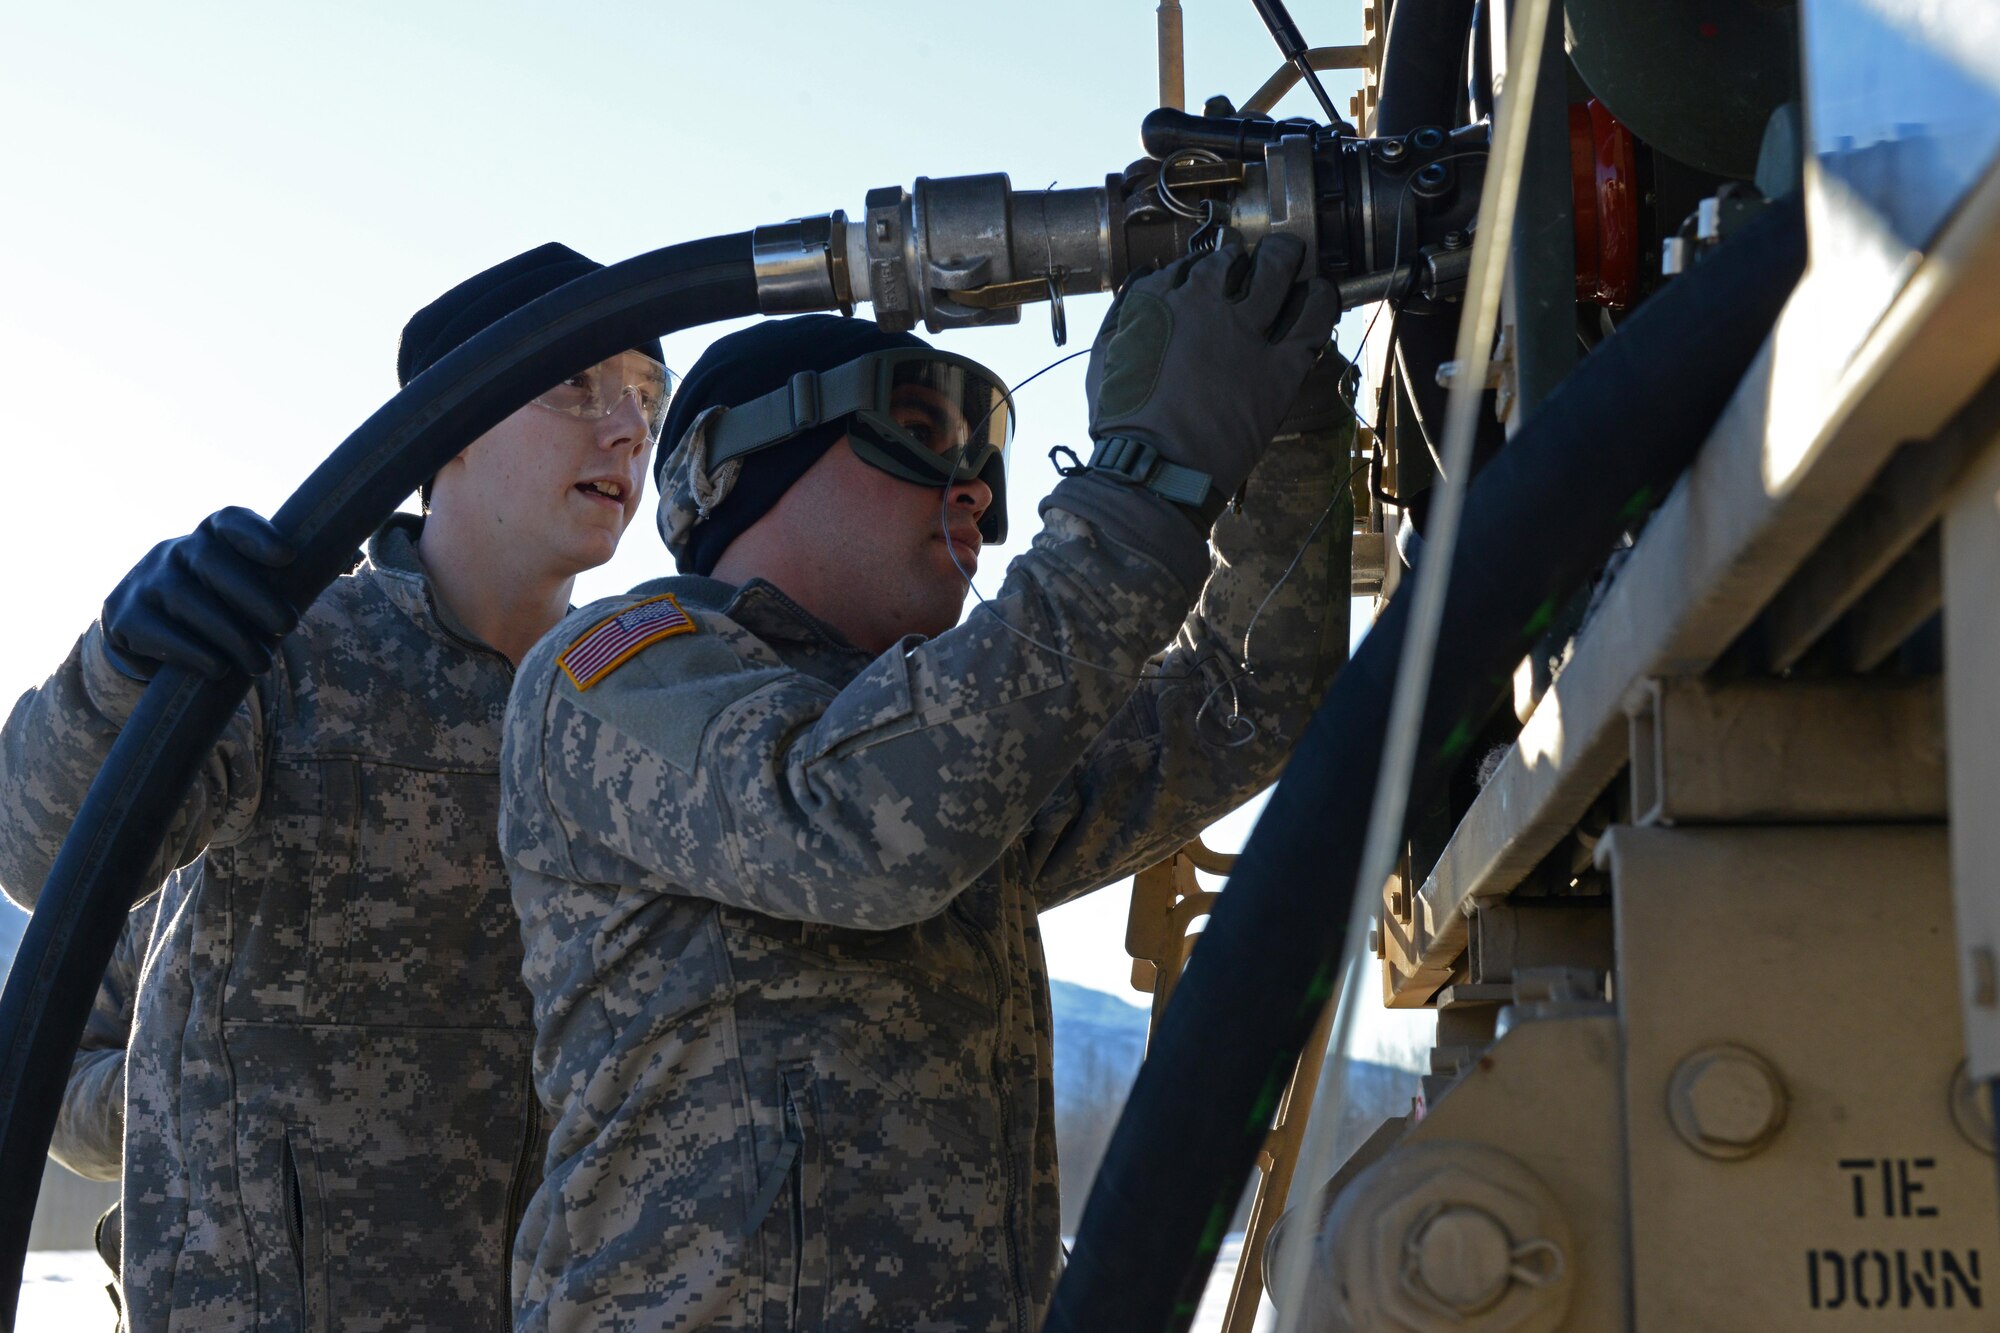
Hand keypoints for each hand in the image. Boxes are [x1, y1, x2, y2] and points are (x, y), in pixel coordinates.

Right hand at [100, 507, 299, 680]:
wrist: (147, 633)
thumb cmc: (217, 606)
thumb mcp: (243, 586)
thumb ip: (283, 576)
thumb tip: (345, 560)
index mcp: (208, 538)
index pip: (230, 522)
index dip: (258, 535)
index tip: (288, 556)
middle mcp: (174, 551)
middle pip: (210, 561)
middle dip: (253, 595)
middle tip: (287, 626)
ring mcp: (145, 582)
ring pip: (186, 600)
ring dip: (229, 634)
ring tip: (260, 663)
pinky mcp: (124, 617)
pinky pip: (159, 632)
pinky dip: (192, 652)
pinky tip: (218, 669)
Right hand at [1086, 234, 1337, 510]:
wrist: (1155, 469)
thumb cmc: (1124, 422)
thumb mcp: (1104, 357)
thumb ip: (1125, 313)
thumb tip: (1147, 279)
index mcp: (1160, 299)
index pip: (1197, 261)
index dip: (1213, 268)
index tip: (1220, 280)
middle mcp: (1205, 303)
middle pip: (1240, 255)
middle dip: (1251, 256)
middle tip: (1264, 262)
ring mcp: (1246, 331)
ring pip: (1281, 269)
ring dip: (1288, 263)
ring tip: (1295, 271)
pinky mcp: (1281, 365)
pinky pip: (1314, 316)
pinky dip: (1322, 301)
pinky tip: (1320, 299)